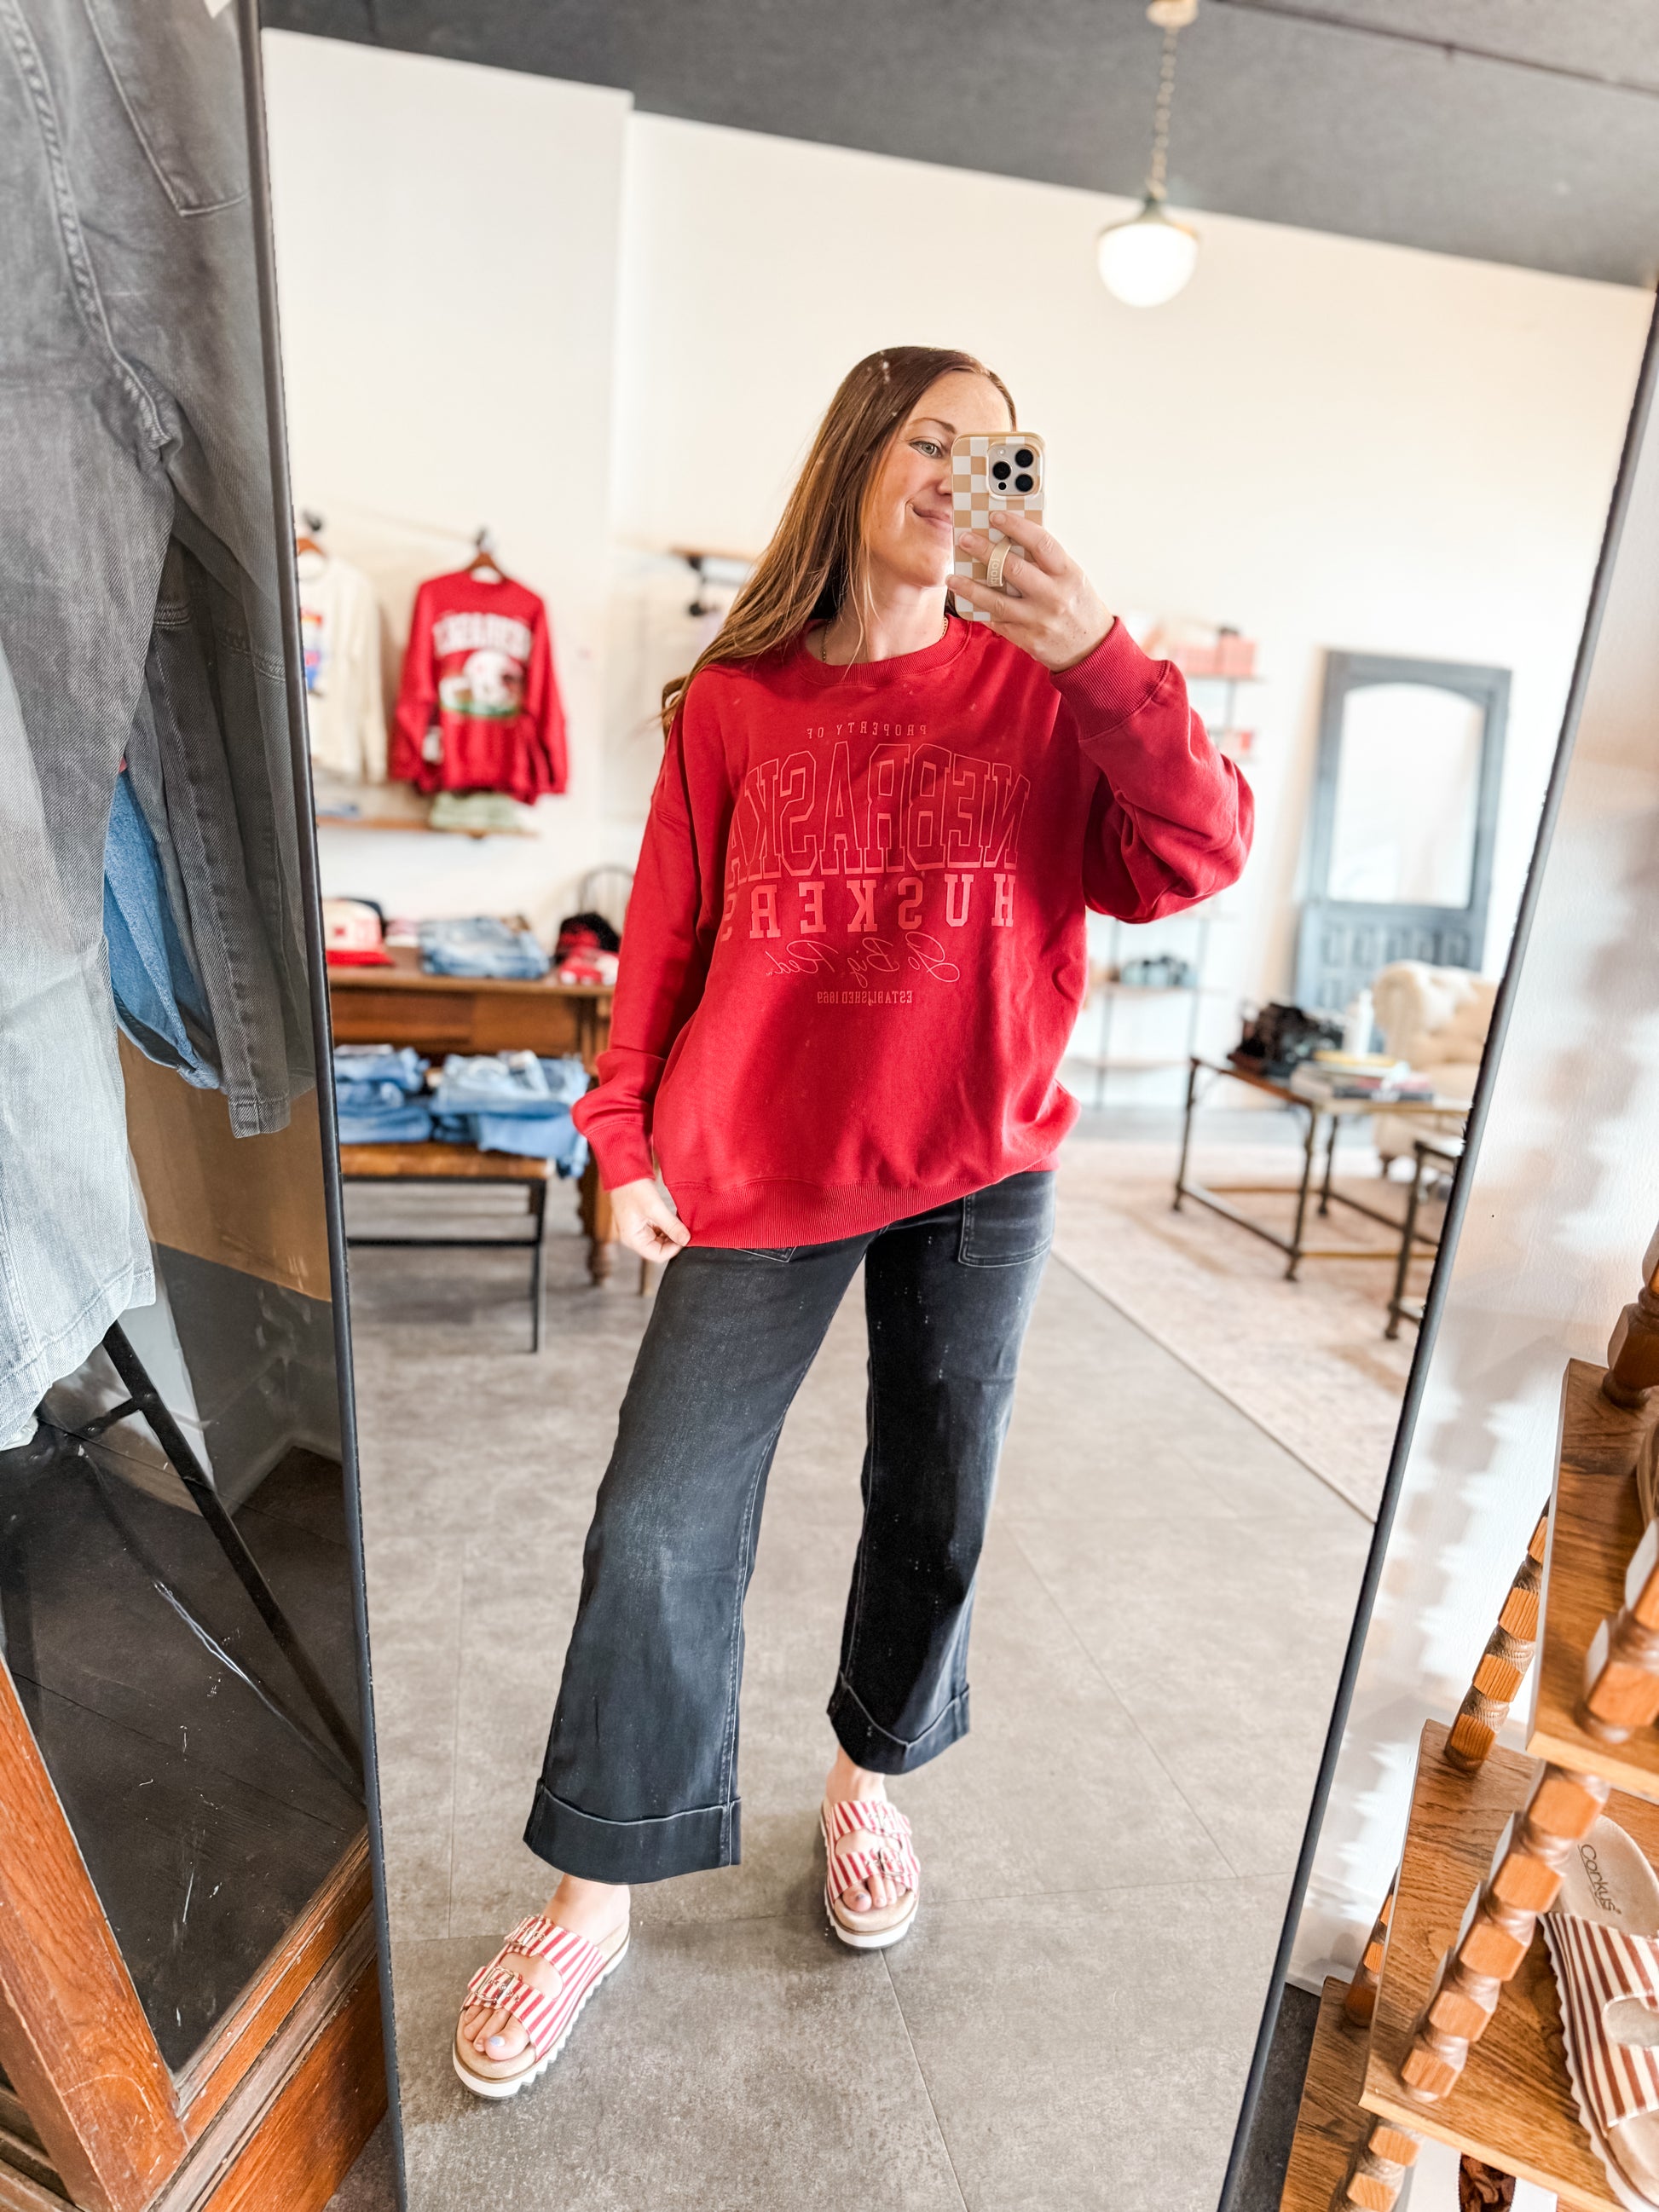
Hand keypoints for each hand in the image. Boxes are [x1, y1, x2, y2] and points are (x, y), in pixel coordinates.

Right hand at [609, 1177, 690, 1263]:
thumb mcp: (654, 1207)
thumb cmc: (632, 1188)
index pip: (657, 1255)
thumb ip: (670, 1225)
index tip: (685, 1236)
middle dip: (674, 1240)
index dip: (674, 1248)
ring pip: (661, 1239)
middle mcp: (634, 1237)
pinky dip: (668, 1225)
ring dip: (672, 1232)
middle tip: (685, 1228)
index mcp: (632, 1238)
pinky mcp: (643, 1220)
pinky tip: (674, 1216)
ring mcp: (639, 1229)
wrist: (624, 1170)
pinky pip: (659, 1229)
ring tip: (681, 1221)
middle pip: (659, 1248)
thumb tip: (686, 1240)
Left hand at [952, 509, 1112, 672]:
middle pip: (1013, 568)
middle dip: (985, 551)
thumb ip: (1046, 562)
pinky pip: (998, 622)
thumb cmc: (1080, 606)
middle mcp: (1054, 596)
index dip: (1016, 526)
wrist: (1091, 648)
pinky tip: (966, 602)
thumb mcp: (1072, 578)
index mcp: (1068, 574)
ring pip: (997, 601)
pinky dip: (980, 611)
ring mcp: (1039, 620)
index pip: (1040, 542)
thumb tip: (1011, 540)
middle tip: (965, 539)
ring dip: (971, 587)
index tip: (995, 516)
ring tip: (953, 577)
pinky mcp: (1028, 639)